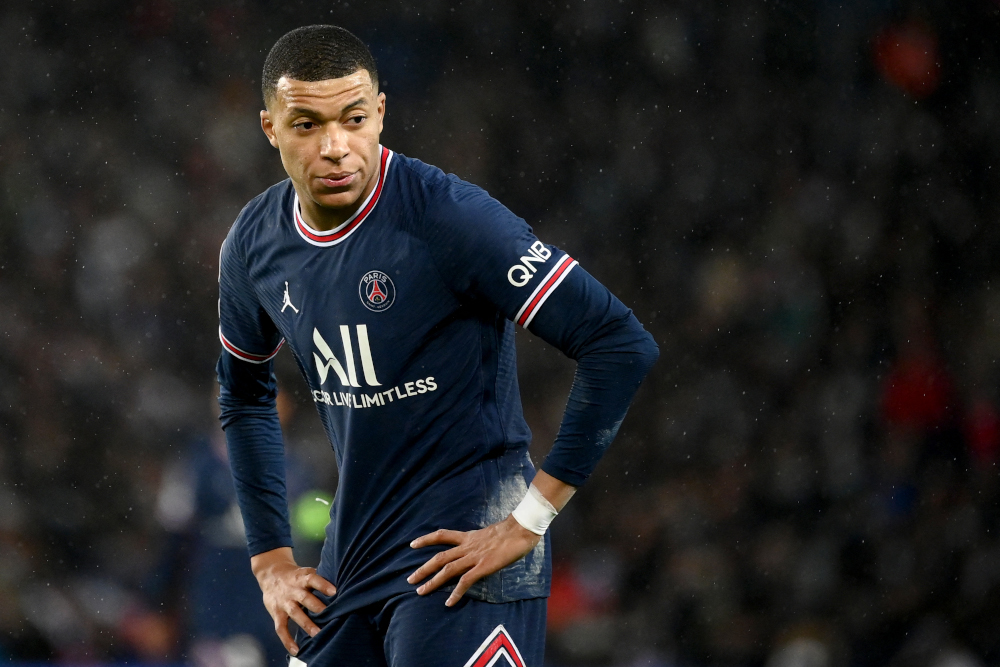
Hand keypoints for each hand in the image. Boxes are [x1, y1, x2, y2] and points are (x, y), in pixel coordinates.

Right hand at [250, 547, 336, 655]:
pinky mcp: (276, 613)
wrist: (271, 574)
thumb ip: (319, 578)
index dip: (323, 585)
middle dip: (317, 607)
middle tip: (331, 615)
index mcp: (302, 578)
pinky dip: (287, 640)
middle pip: (305, 598)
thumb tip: (342, 581)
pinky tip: (296, 650)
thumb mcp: (305, 572)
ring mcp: (284, 602)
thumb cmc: (295, 576)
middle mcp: (293, 590)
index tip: (335, 592)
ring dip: (306, 624)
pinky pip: (281, 628)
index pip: (313, 579)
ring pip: (295, 613)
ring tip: (317, 634)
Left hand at [407, 515, 540, 605]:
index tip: (412, 544)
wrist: (521, 529)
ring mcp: (474, 557)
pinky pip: (466, 581)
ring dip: (432, 581)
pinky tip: (449, 602)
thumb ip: (482, 542)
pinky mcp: (483, 566)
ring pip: (447, 570)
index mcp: (469, 537)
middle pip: (440, 557)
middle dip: (423, 569)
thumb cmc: (512, 531)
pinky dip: (456, 592)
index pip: (442, 535)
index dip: (426, 539)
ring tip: (420, 591)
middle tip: (410, 580)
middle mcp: (467, 546)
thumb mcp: (491, 534)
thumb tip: (481, 548)